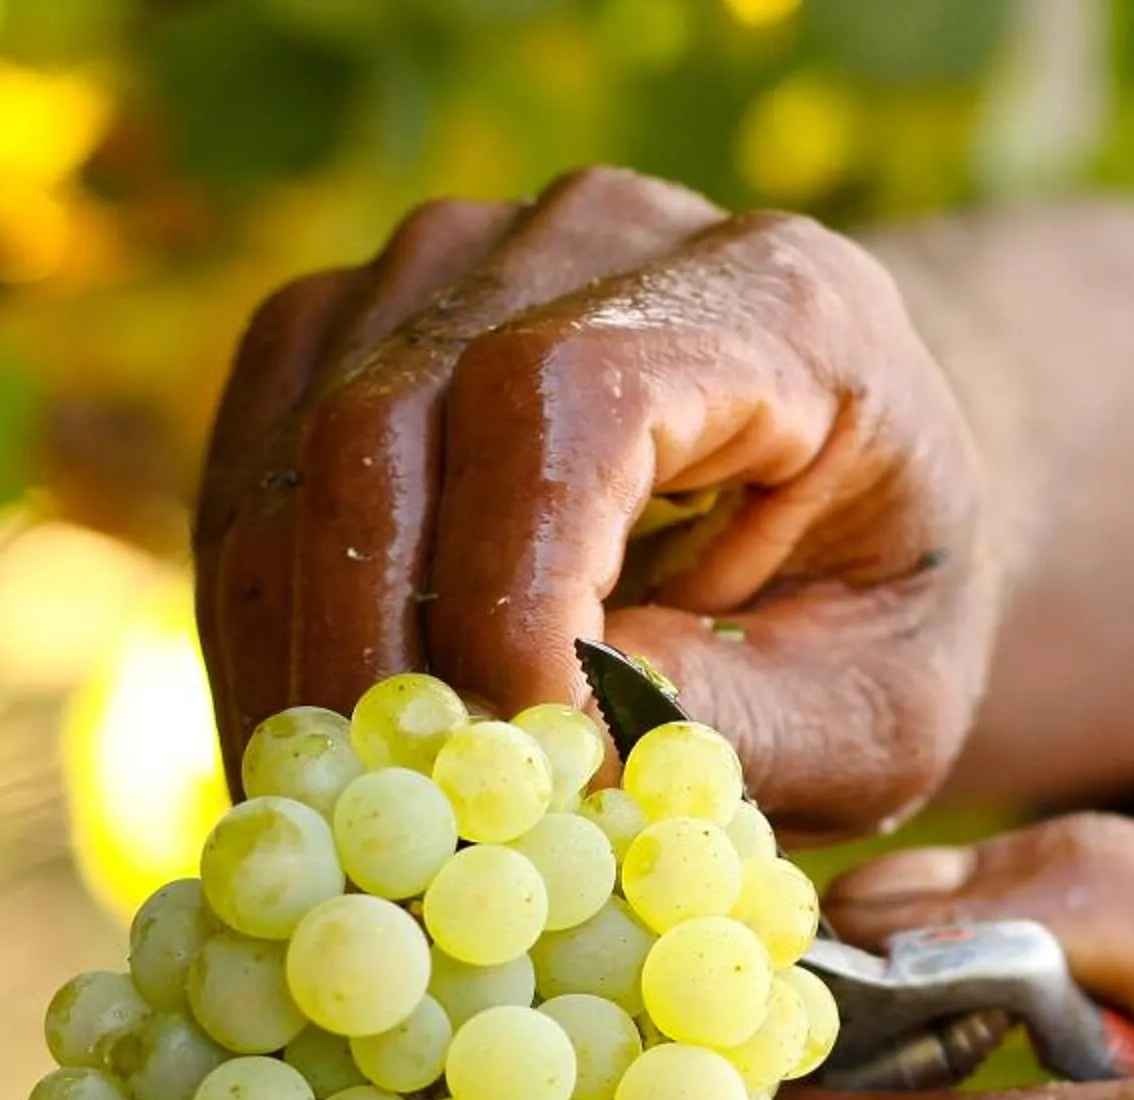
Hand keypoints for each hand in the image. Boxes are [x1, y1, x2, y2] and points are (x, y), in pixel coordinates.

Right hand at [194, 167, 992, 838]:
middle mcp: (597, 233)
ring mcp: (457, 257)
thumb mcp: (882, 708)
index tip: (513, 757)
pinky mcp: (355, 320)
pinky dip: (259, 626)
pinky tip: (304, 753)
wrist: (850, 491)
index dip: (510, 584)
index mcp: (778, 298)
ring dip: (291, 653)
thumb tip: (559, 745)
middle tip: (376, 832)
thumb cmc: (881, 607)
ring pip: (295, 446)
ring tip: (325, 821)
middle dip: (371, 652)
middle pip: (393, 412)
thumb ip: (741, 725)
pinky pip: (251, 469)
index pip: (569, 395)